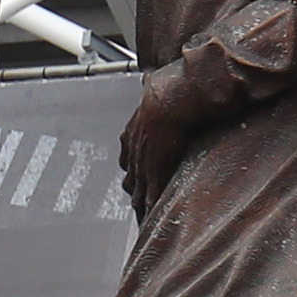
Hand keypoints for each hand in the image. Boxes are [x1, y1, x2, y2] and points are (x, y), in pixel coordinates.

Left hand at [120, 53, 225, 213]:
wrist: (168, 102)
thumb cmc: (166, 94)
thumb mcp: (151, 91)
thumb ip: (150, 88)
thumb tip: (149, 77)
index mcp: (132, 134)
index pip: (128, 158)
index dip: (133, 168)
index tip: (134, 175)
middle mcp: (132, 152)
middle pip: (129, 179)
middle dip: (134, 190)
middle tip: (138, 201)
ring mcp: (141, 165)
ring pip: (136, 192)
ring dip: (140, 203)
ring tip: (143, 215)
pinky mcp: (153, 174)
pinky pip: (149, 198)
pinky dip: (149, 210)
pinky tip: (150, 220)